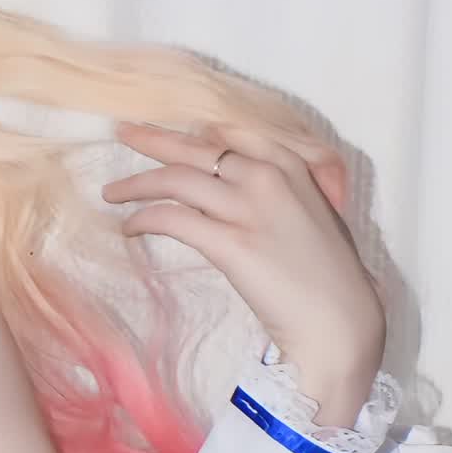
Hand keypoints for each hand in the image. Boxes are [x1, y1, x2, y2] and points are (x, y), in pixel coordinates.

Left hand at [100, 120, 386, 392]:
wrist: (339, 321)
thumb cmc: (328, 277)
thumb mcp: (311, 216)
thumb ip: (278, 193)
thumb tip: (233, 186)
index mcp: (291, 166)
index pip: (231, 133)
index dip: (193, 131)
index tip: (166, 131)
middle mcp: (268, 177)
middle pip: (196, 149)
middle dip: (153, 139)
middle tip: (123, 132)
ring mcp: (248, 208)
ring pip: (176, 180)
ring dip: (136, 184)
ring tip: (112, 192)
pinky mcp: (230, 243)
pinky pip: (172, 219)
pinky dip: (143, 219)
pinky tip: (129, 228)